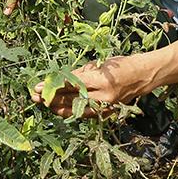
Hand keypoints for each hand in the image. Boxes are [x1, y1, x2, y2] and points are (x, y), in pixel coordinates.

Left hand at [30, 56, 148, 118]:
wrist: (143, 76)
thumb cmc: (121, 65)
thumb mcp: (99, 64)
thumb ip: (81, 73)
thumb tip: (61, 80)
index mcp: (101, 81)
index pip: (70, 85)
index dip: (52, 87)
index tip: (37, 87)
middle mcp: (103, 96)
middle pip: (70, 100)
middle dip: (50, 99)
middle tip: (35, 97)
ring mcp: (105, 107)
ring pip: (75, 110)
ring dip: (58, 107)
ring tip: (44, 104)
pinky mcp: (107, 113)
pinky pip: (84, 114)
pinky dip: (71, 111)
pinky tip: (59, 108)